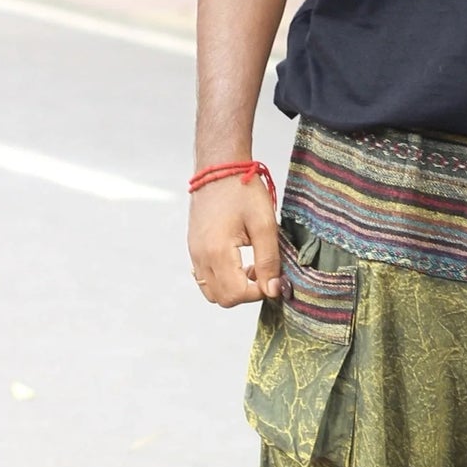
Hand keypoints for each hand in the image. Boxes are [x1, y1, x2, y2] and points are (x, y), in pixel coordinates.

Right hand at [188, 173, 282, 305]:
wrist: (219, 168)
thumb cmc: (243, 191)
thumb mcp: (264, 224)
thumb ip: (268, 260)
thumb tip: (272, 290)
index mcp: (217, 252)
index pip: (236, 294)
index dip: (259, 292)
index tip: (273, 278)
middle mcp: (200, 256)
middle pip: (222, 298)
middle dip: (246, 293)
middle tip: (263, 272)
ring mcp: (194, 253)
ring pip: (211, 291)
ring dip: (233, 287)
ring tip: (251, 266)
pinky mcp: (193, 247)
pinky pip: (205, 277)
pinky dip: (222, 278)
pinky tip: (238, 260)